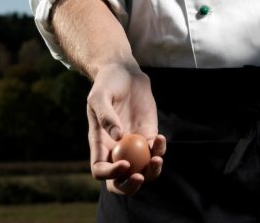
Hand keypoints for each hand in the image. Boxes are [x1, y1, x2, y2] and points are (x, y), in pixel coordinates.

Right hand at [87, 61, 166, 196]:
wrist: (124, 72)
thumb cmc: (107, 83)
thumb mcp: (99, 96)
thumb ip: (105, 115)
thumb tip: (118, 137)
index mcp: (99, 145)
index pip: (100, 170)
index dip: (111, 174)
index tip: (125, 164)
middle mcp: (115, 150)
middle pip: (120, 181)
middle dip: (130, 187)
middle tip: (140, 177)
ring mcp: (133, 146)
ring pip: (142, 171)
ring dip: (151, 173)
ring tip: (157, 159)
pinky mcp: (149, 136)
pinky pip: (155, 152)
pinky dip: (160, 151)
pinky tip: (160, 138)